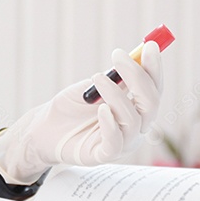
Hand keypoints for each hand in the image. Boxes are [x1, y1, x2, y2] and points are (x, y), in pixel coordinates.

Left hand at [0, 41, 163, 183]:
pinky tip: (100, 109)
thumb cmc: (72, 107)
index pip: (154, 88)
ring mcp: (122, 143)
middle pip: (150, 103)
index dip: (154, 68)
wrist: (45, 128)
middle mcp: (135, 126)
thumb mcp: (94, 86)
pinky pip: (115, 141)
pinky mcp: (104, 155)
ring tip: (96, 78)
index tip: (149, 45)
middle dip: (137, 77)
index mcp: (136, 108)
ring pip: (132, 119)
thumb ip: (115, 77)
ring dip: (116, 94)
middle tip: (118, 57)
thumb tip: (136, 55)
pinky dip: (110, 123)